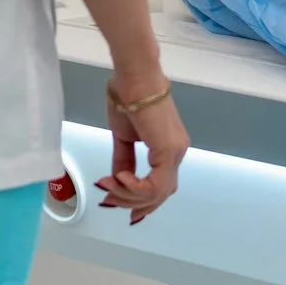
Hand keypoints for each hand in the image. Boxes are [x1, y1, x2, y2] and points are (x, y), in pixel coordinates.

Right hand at [96, 74, 187, 225]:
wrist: (133, 76)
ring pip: (156, 193)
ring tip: (108, 187)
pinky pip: (154, 184)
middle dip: (132, 203)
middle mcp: (177, 152)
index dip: (143, 202)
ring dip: (129, 196)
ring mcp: (175, 152)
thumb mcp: (123, 136)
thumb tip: (117, 181)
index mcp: (169, 148)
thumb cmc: (127, 97)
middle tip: (108, 201)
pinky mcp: (167, 150)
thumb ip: (123, 160)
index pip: (162, 186)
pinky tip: (118, 180)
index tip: (121, 208)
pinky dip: (134, 188)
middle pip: (160, 194)